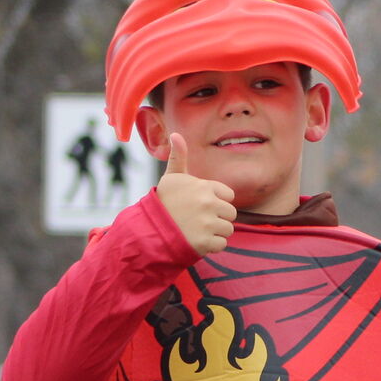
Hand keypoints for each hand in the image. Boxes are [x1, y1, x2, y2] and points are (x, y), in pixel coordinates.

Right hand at [157, 133, 235, 257]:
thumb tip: (176, 134)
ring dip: (215, 233)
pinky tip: (197, 241)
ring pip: (228, 229)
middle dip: (218, 218)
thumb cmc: (164, 202)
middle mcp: (208, 203)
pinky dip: (212, 246)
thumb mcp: (171, 178)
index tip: (200, 205)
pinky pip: (222, 244)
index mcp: (204, 186)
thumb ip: (179, 157)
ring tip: (197, 230)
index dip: (216, 201)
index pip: (228, 196)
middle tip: (198, 220)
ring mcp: (208, 223)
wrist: (150, 229)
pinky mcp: (206, 242)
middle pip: (231, 214)